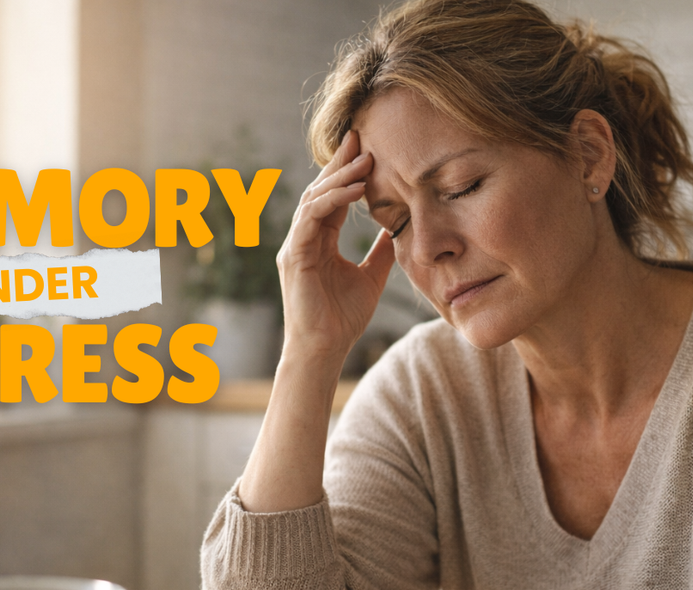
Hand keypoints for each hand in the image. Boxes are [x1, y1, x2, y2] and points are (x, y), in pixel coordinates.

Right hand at [276, 130, 393, 362]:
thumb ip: (381, 251)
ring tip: (364, 159)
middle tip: (360, 136)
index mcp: (318, 240)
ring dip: (339, 177)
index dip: (347, 172)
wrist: (325, 350)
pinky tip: (355, 190)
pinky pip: (311, 218)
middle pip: (320, 190)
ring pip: (313, 199)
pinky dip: (332, 201)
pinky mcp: (294, 256)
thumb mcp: (371, 276)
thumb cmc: (343, 319)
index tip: (366, 146)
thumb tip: (398, 229)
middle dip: (340, 163)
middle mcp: (303, 238)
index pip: (333, 198)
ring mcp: (295, 245)